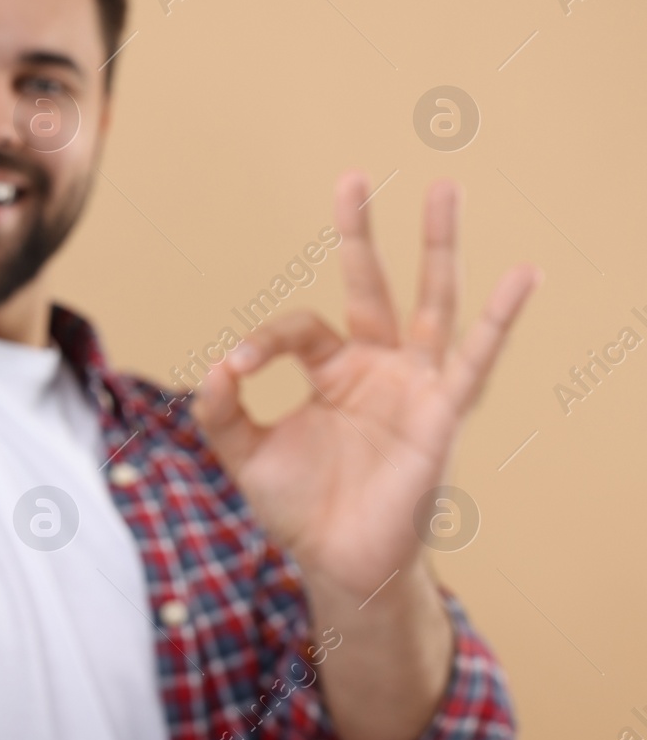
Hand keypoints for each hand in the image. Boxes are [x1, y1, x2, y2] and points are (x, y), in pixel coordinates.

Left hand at [192, 172, 539, 601]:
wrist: (337, 562)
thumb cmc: (299, 509)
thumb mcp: (244, 453)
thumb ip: (221, 410)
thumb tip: (215, 366)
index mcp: (333, 371)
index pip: (299, 330)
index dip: (264, 342)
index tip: (236, 370)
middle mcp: (376, 367)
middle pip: (370, 285)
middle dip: (361, 233)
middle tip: (352, 177)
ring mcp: (413, 385)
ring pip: (429, 302)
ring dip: (437, 247)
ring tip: (445, 188)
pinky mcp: (442, 412)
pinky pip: (475, 360)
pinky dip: (500, 319)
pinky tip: (523, 276)